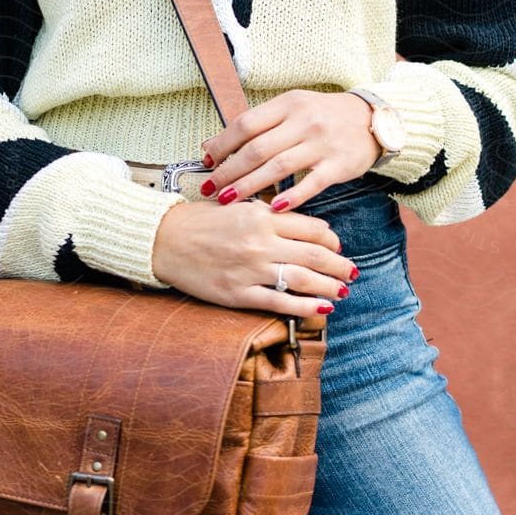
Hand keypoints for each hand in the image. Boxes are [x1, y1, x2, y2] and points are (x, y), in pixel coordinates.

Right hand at [150, 195, 357, 317]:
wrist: (163, 239)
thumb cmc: (200, 221)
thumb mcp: (237, 205)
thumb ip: (268, 214)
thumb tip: (301, 224)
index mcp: (261, 216)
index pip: (312, 227)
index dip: (331, 239)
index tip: (337, 246)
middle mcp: (260, 241)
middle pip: (315, 254)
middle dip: (339, 264)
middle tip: (352, 271)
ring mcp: (250, 269)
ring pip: (302, 278)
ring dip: (329, 286)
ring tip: (342, 291)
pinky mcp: (238, 292)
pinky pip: (279, 302)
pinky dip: (305, 307)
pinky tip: (321, 309)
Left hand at [198, 88, 381, 213]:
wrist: (371, 118)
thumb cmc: (322, 116)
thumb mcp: (290, 109)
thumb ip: (255, 125)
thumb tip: (210, 144)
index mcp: (288, 104)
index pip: (246, 124)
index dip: (222, 145)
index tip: (206, 163)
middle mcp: (304, 121)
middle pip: (257, 148)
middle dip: (229, 171)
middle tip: (209, 188)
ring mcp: (322, 143)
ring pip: (279, 166)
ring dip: (250, 185)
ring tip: (228, 200)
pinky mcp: (338, 164)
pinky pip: (311, 183)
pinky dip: (291, 195)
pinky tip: (273, 207)